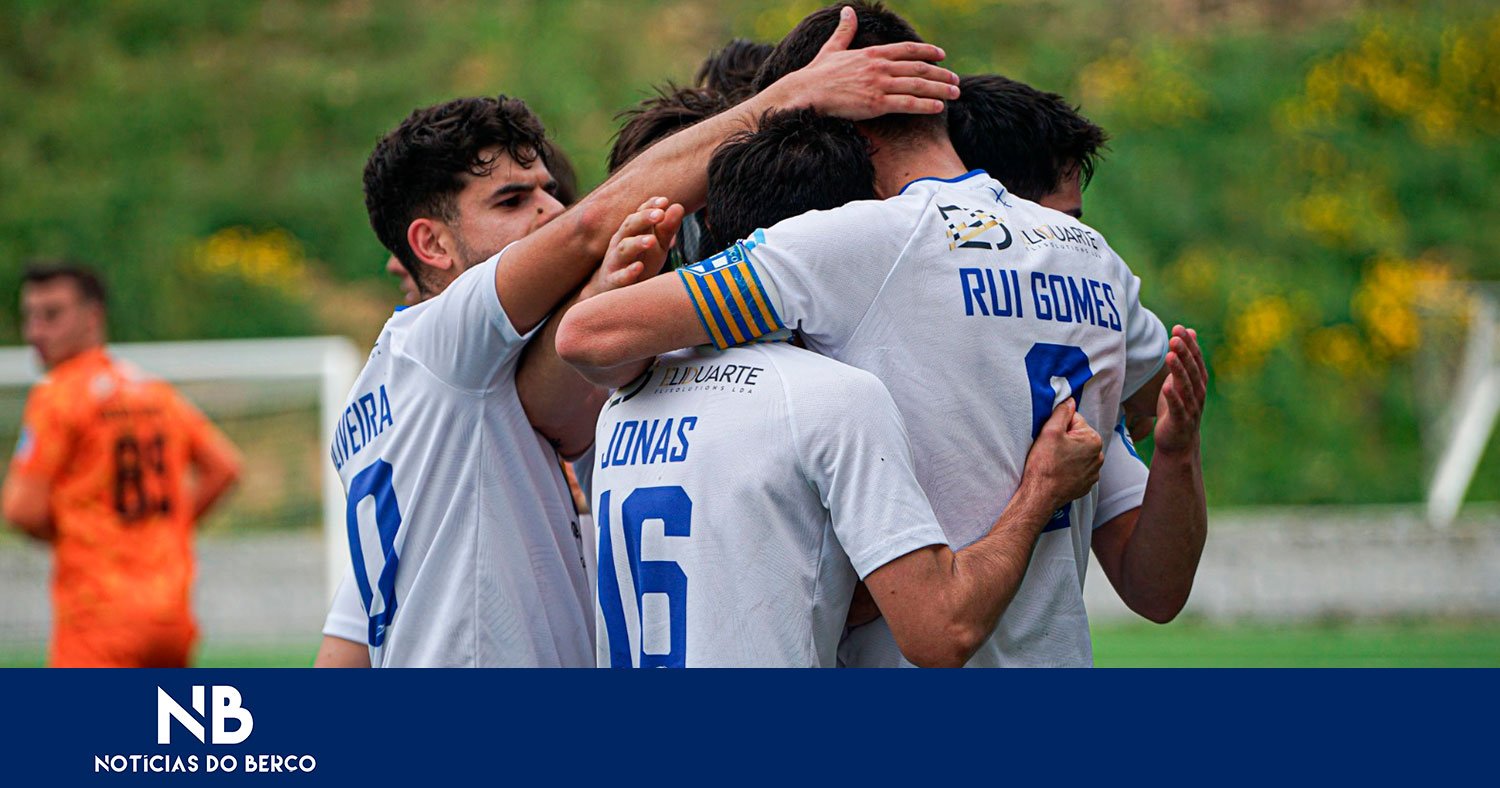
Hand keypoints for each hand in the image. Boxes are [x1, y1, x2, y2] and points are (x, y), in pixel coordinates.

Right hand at [584, 196, 685, 297]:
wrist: (608, 289)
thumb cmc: (637, 262)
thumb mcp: (655, 246)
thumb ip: (666, 228)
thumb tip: (678, 206)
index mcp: (630, 232)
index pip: (639, 214)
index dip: (650, 206)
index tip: (664, 200)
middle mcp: (620, 242)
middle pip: (629, 226)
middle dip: (644, 218)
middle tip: (660, 213)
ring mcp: (615, 262)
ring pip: (624, 249)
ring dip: (637, 243)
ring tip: (651, 240)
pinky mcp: (613, 281)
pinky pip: (619, 276)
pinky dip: (628, 272)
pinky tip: (638, 267)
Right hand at [764, 6, 958, 120]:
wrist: (806, 92)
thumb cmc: (817, 73)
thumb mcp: (832, 48)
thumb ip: (844, 31)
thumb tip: (847, 11)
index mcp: (872, 53)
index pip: (907, 50)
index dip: (927, 52)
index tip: (942, 55)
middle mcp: (879, 66)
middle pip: (918, 68)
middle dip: (941, 74)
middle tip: (956, 80)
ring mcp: (879, 84)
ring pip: (918, 85)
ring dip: (940, 89)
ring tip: (956, 93)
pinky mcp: (876, 103)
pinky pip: (907, 103)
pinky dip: (925, 104)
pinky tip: (939, 107)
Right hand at [1022, 400, 1103, 512]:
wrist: (1040, 495)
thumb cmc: (1045, 464)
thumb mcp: (1050, 431)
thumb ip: (1062, 412)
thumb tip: (1070, 400)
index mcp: (1093, 439)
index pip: (1075, 420)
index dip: (1059, 426)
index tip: (1050, 438)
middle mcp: (1098, 456)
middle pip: (1078, 437)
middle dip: (1065, 440)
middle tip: (1050, 450)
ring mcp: (1093, 472)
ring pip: (1078, 453)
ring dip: (1067, 454)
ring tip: (1053, 462)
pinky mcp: (1086, 484)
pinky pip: (1078, 469)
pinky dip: (1069, 468)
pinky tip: (1058, 472)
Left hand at [1153, 325, 1207, 455]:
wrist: (1179, 442)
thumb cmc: (1178, 407)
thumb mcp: (1182, 380)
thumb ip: (1186, 358)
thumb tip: (1189, 332)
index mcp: (1199, 382)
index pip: (1195, 360)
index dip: (1189, 344)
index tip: (1179, 328)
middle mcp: (1198, 393)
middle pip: (1192, 370)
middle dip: (1184, 353)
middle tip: (1175, 338)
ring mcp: (1191, 408)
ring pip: (1186, 387)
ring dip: (1178, 371)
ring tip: (1170, 355)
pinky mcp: (1180, 422)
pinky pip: (1177, 408)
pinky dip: (1173, 397)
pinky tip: (1166, 386)